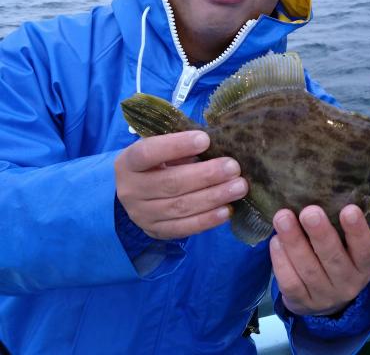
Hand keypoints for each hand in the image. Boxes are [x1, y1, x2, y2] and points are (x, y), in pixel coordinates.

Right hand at [115, 131, 247, 239]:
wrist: (135, 193)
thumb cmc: (157, 163)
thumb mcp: (161, 148)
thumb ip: (182, 146)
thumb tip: (219, 142)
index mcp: (129, 162)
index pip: (148, 153)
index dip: (177, 145)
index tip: (205, 139)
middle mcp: (131, 190)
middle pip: (171, 183)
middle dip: (206, 175)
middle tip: (233, 167)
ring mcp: (141, 214)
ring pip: (180, 207)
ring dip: (213, 197)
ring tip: (238, 187)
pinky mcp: (155, 231)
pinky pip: (183, 228)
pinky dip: (207, 219)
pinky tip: (227, 210)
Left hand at [270, 204, 369, 315]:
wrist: (329, 302)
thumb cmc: (339, 258)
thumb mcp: (349, 247)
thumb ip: (342, 227)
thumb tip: (325, 190)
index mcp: (363, 266)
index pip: (364, 249)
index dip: (357, 231)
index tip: (349, 209)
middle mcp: (346, 282)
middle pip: (333, 258)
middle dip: (320, 234)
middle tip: (309, 211)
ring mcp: (323, 295)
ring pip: (308, 269)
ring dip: (294, 242)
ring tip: (282, 218)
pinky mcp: (300, 302)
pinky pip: (290, 282)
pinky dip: (281, 260)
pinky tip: (275, 241)